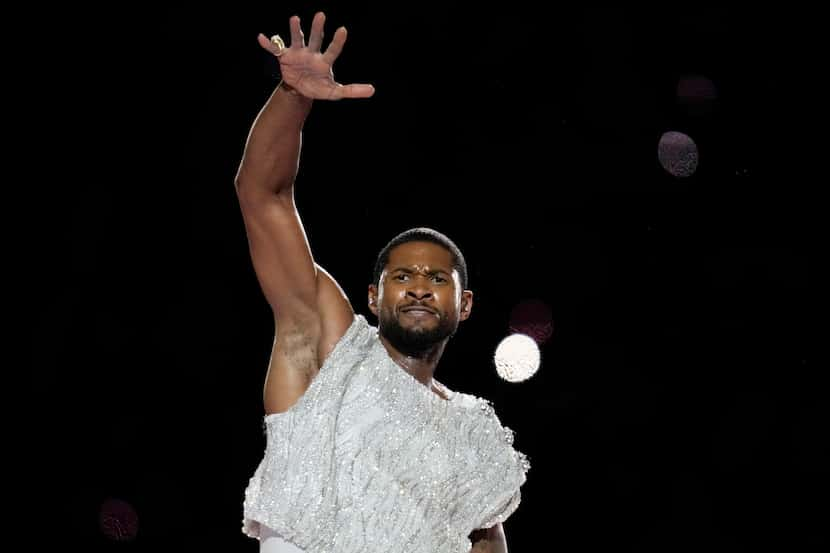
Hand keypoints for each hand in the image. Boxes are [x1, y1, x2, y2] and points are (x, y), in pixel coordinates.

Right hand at [258, 12, 374, 100]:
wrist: (301, 91)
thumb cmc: (320, 88)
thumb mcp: (335, 92)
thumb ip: (353, 90)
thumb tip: (373, 90)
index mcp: (324, 61)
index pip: (333, 50)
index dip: (337, 41)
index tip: (343, 29)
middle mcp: (312, 53)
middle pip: (316, 39)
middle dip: (317, 28)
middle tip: (321, 15)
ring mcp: (298, 53)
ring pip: (297, 39)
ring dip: (295, 29)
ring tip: (295, 19)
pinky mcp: (284, 57)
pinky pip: (275, 49)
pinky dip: (268, 44)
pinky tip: (261, 38)